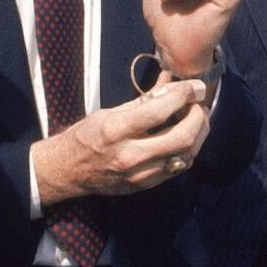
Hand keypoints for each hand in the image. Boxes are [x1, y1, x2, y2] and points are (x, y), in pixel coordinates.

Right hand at [34, 80, 210, 204]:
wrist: (67, 171)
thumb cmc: (85, 136)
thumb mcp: (108, 112)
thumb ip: (142, 99)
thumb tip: (169, 80)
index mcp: (115, 131)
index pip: (158, 111)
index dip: (182, 95)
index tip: (194, 86)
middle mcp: (129, 155)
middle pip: (181, 138)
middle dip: (198, 117)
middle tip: (199, 104)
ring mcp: (139, 174)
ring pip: (185, 156)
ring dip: (198, 135)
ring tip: (197, 118)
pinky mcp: (145, 186)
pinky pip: (177, 168)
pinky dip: (188, 150)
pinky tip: (186, 137)